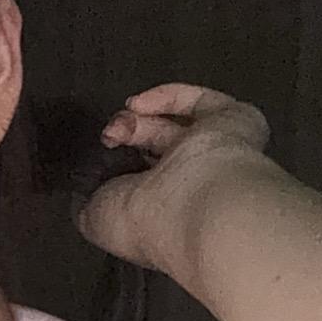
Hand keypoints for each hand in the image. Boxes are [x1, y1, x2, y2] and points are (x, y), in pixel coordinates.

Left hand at [73, 83, 271, 284]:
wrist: (202, 210)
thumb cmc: (149, 224)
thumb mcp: (97, 221)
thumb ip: (87, 203)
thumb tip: (83, 189)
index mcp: (167, 209)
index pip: (144, 178)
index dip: (118, 161)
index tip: (99, 154)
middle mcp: (194, 182)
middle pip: (158, 145)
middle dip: (128, 134)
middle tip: (109, 136)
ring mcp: (220, 151)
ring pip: (178, 124)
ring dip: (142, 117)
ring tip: (122, 122)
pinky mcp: (238, 122)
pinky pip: (203, 101)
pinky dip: (169, 97)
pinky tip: (140, 104)